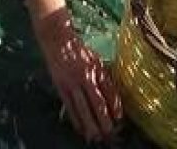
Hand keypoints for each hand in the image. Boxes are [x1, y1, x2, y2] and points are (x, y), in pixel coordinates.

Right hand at [34, 6, 122, 141]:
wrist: (56, 39)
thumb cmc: (79, 50)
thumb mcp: (96, 60)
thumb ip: (103, 77)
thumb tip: (112, 97)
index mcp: (96, 69)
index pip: (109, 91)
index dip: (115, 106)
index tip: (119, 119)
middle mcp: (85, 76)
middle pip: (96, 103)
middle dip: (103, 120)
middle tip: (109, 133)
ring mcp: (71, 82)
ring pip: (82, 108)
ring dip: (89, 124)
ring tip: (95, 137)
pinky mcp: (60, 86)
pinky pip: (69, 106)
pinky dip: (75, 119)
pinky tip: (80, 129)